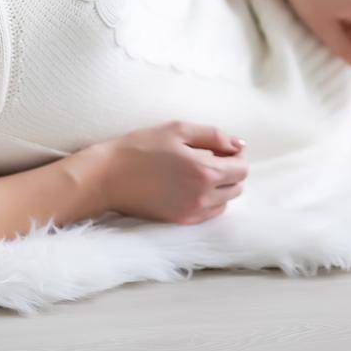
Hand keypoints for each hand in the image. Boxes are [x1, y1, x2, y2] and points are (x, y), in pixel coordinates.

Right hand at [81, 121, 248, 225]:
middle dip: (231, 171)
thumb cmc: (141, 147)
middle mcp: (202, 197)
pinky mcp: (179, 221)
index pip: (242, 169)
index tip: (223, 148)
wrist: (108, 177)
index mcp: (205, 172)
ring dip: (221, 187)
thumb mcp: (179, 130)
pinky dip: (209, 201)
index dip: (237, 156)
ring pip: (225, 202)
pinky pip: (209, 214)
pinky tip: (192, 187)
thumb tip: (239, 144)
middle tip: (212, 157)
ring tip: (200, 171)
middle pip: (237, 187)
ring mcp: (191, 212)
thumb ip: (215, 136)